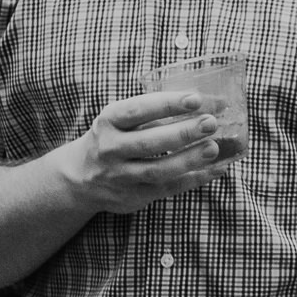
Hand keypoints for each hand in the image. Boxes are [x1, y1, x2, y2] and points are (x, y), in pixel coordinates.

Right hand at [57, 90, 236, 214]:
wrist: (80, 177)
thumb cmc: (115, 137)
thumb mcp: (122, 119)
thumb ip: (157, 111)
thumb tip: (212, 102)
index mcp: (109, 121)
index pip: (138, 110)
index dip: (167, 104)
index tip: (196, 99)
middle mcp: (110, 149)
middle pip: (148, 143)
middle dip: (182, 133)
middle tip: (210, 123)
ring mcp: (120, 177)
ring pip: (157, 170)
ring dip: (188, 159)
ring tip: (214, 148)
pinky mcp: (133, 197)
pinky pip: (167, 189)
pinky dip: (194, 179)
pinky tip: (216, 169)